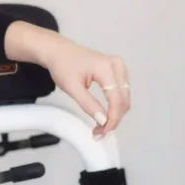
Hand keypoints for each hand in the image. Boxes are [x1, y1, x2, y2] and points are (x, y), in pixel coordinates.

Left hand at [4, 22, 131, 138]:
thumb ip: (88, 104)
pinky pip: (121, 93)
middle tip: (99, 133)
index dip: (112, 119)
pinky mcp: (118, 71)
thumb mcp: (71, 87)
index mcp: (107, 68)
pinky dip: (115, 106)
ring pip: (125, 98)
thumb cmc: (62, 66)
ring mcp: (119, 67)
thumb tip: (103, 120)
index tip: (102, 132)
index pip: (117, 99)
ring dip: (115, 115)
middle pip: (124, 100)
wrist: (59, 52)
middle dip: (113, 119)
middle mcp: (117, 65)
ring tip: (100, 126)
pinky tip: (104, 115)